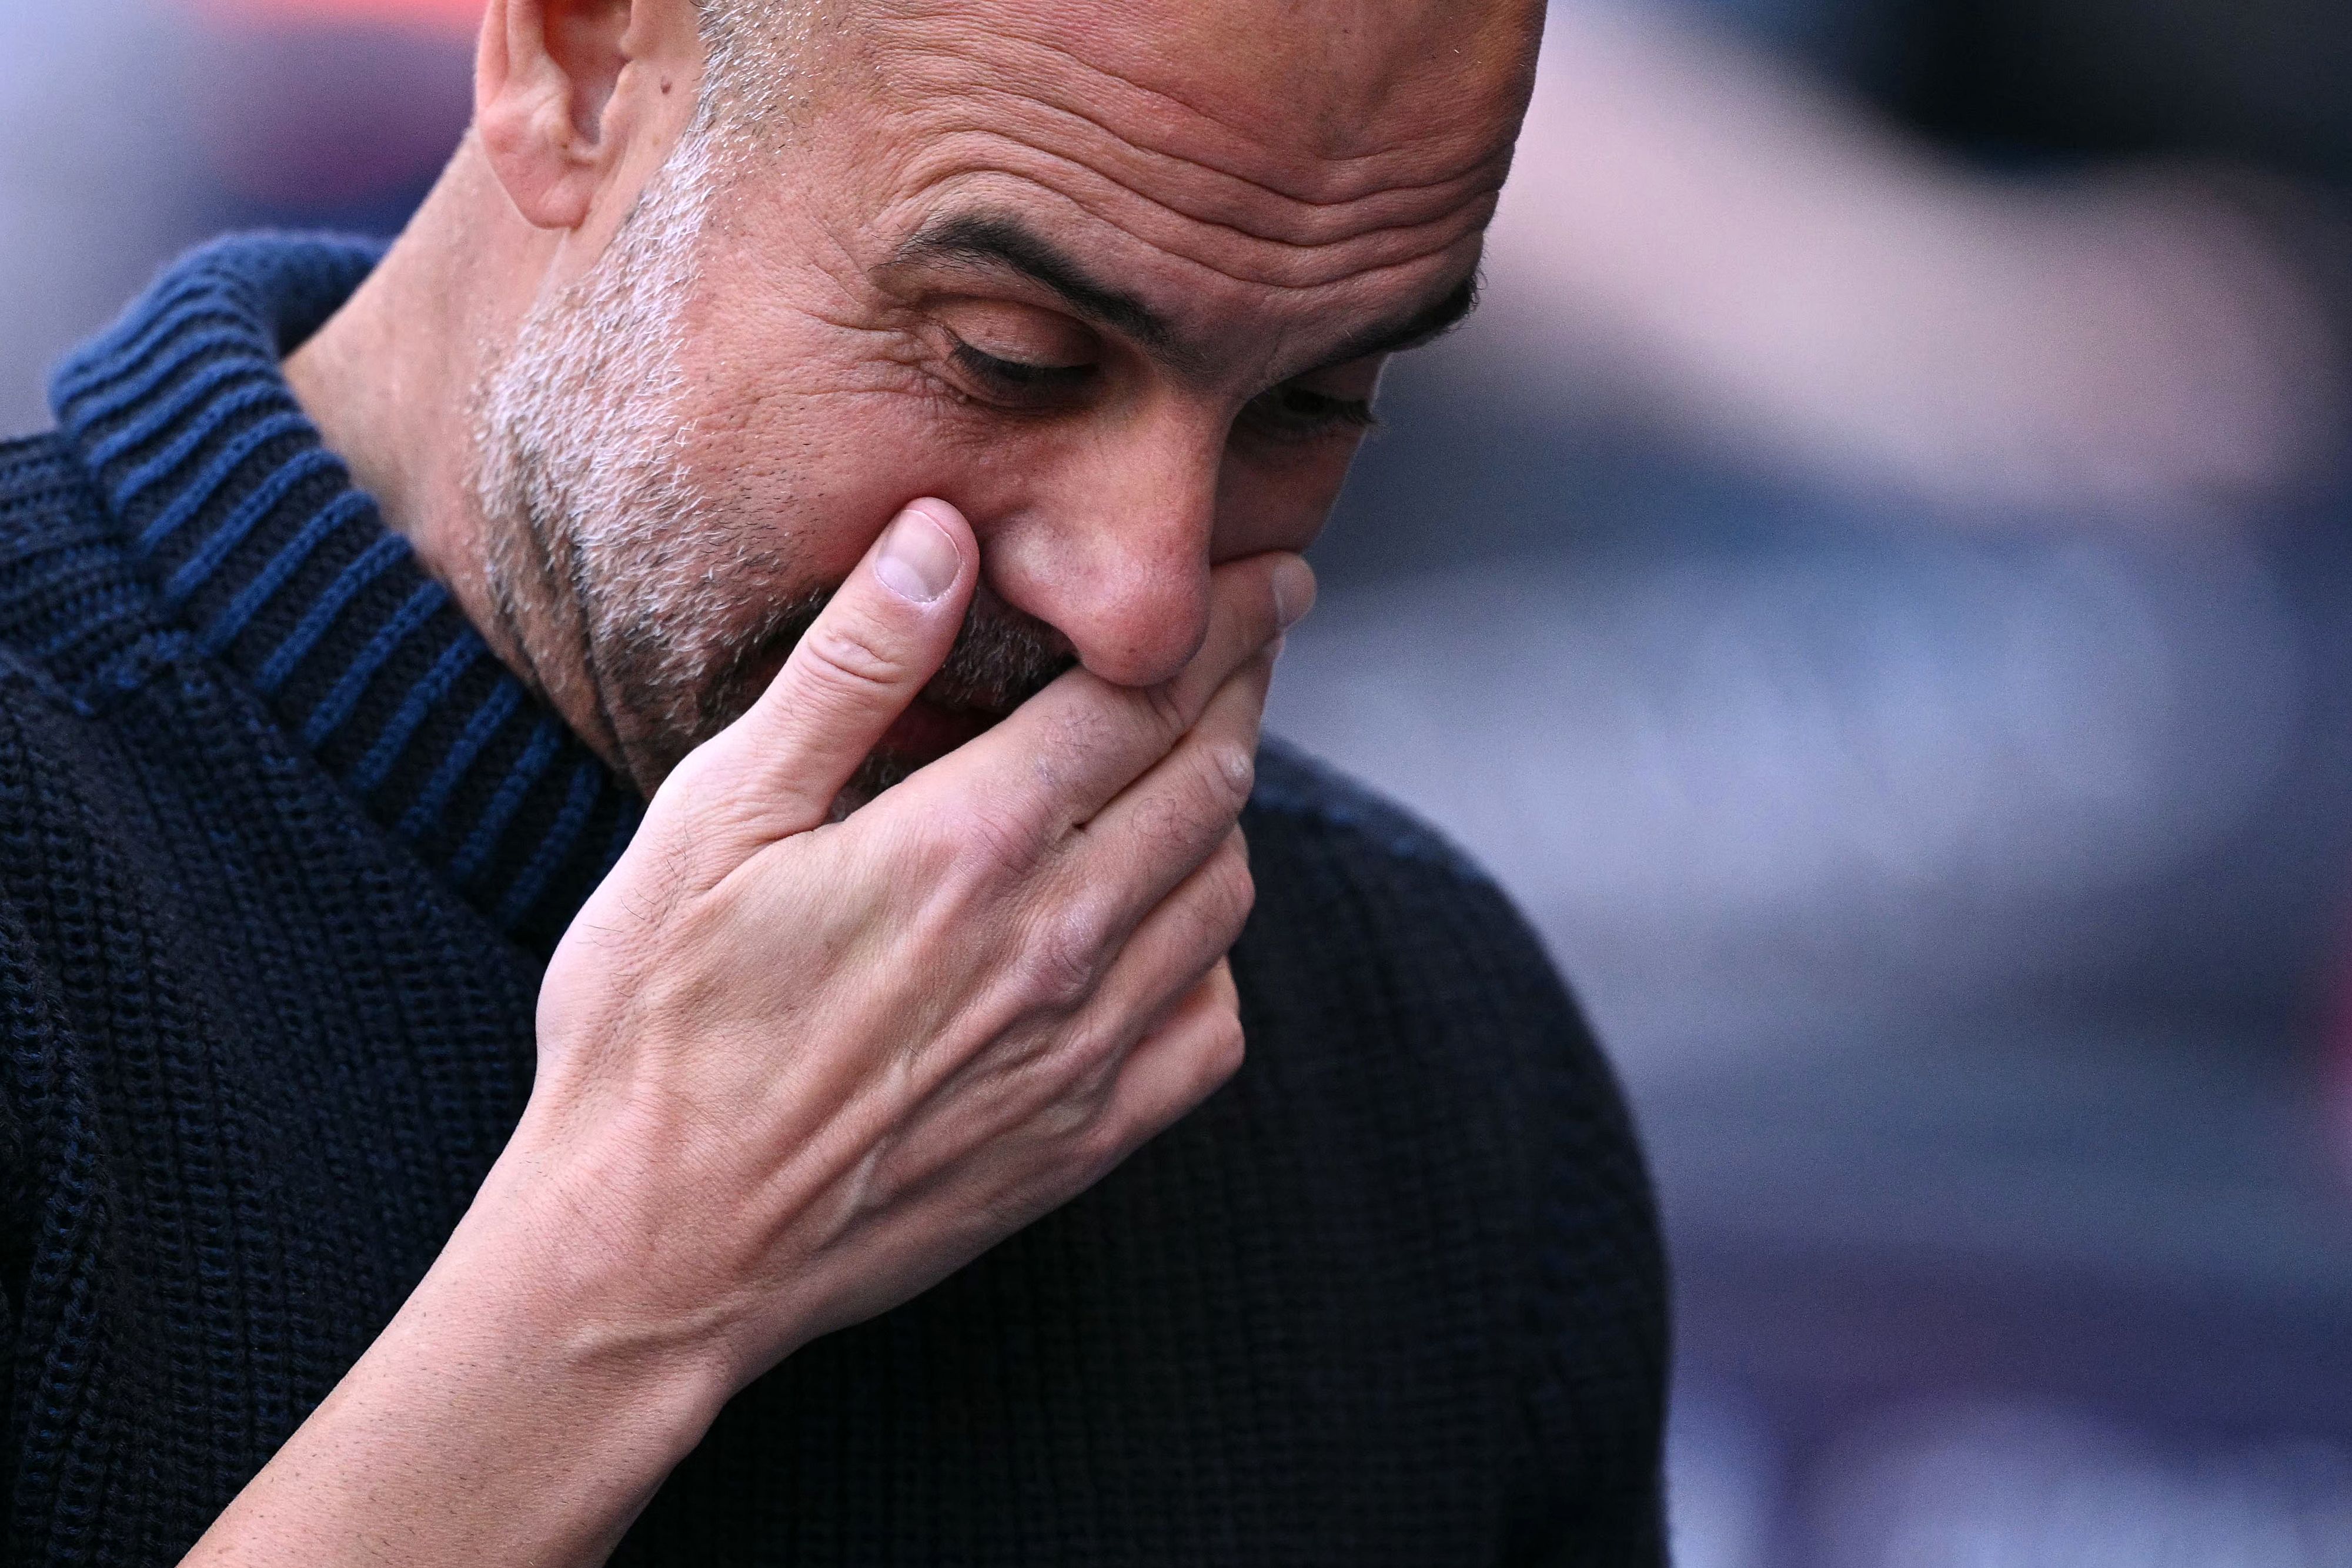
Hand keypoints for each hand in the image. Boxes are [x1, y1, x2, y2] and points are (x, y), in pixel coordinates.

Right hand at [505, 497, 1310, 1398]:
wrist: (655, 1254)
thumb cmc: (655, 1026)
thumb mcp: (714, 818)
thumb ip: (848, 672)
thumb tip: (941, 536)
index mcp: (970, 844)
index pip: (1148, 695)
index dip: (1224, 618)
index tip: (1268, 573)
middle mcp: (1056, 943)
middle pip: (1210, 780)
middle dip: (1247, 686)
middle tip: (1260, 632)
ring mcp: (1083, 1051)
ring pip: (1225, 894)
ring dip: (1231, 810)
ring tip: (1208, 759)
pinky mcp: (1085, 1139)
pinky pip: (1214, 1027)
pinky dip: (1215, 954)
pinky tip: (1171, 925)